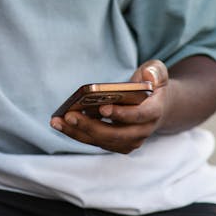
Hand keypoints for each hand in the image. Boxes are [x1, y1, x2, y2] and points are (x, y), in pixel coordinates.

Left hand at [50, 61, 168, 153]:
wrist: (156, 105)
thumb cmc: (152, 84)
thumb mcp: (157, 72)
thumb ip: (155, 71)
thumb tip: (148, 76)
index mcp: (154, 112)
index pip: (139, 116)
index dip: (122, 114)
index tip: (103, 107)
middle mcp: (142, 131)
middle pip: (116, 134)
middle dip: (91, 126)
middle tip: (70, 115)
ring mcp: (130, 140)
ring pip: (102, 141)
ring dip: (78, 132)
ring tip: (58, 121)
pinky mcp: (117, 144)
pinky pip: (95, 141)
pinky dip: (77, 133)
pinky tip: (60, 123)